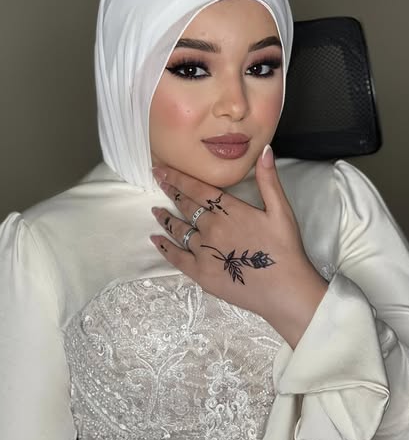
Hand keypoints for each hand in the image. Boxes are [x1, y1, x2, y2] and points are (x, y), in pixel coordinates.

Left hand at [151, 146, 327, 347]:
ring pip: (179, 230)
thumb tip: (265, 150)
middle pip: (186, 206)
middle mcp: (212, 227)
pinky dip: (164, 247)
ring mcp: (204, 251)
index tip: (161, 170)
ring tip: (155, 211)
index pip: (197, 189)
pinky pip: (177, 257)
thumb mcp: (281, 210)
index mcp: (229, 210)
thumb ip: (268, 180)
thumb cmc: (285, 249)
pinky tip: (155, 240)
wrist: (285, 289)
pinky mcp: (201, 273)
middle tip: (157, 180)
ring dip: (165, 219)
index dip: (177, 178)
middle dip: (170, 192)